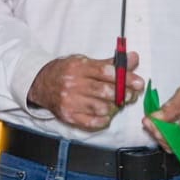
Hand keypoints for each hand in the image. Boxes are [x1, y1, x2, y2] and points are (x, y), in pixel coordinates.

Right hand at [27, 52, 141, 130]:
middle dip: (124, 94)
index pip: (106, 72)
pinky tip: (104, 114)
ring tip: (115, 103)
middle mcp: (73, 84)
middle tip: (131, 94)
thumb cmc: (66, 71)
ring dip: (114, 107)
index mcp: (79, 67)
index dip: (125, 78)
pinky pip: (93, 122)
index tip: (139, 83)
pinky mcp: (69, 116)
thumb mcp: (85, 62)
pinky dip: (104, 119)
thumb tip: (133, 57)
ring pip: (102, 108)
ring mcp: (70, 101)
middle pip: (106, 92)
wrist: (41, 84)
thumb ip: (110, 63)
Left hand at [145, 71, 179, 153]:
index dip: (177, 144)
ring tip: (149, 121)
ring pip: (173, 143)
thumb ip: (171, 107)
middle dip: (163, 137)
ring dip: (159, 134)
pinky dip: (161, 130)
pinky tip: (153, 122)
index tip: (161, 133)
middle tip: (150, 124)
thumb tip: (155, 117)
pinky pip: (171, 137)